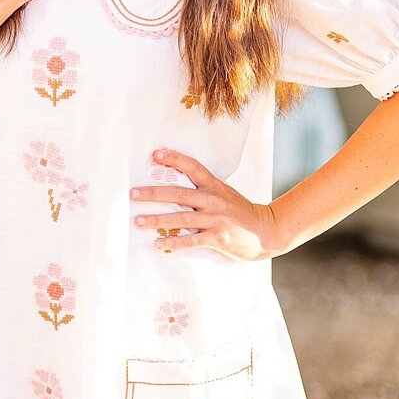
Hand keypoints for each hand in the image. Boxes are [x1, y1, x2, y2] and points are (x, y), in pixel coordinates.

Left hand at [129, 148, 281, 263]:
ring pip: (180, 218)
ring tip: (138, 220)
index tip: (155, 155)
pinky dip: (173, 243)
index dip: (173, 159)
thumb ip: (204, 190)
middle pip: (178, 193)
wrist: (266, 231)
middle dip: (153, 193)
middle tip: (133, 194)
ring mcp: (215, 219)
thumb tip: (175, 187)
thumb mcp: (224, 194)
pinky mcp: (217, 238)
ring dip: (156, 220)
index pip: (192, 167)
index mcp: (215, 186)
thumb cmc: (240, 212)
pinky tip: (158, 244)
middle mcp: (213, 200)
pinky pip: (190, 240)